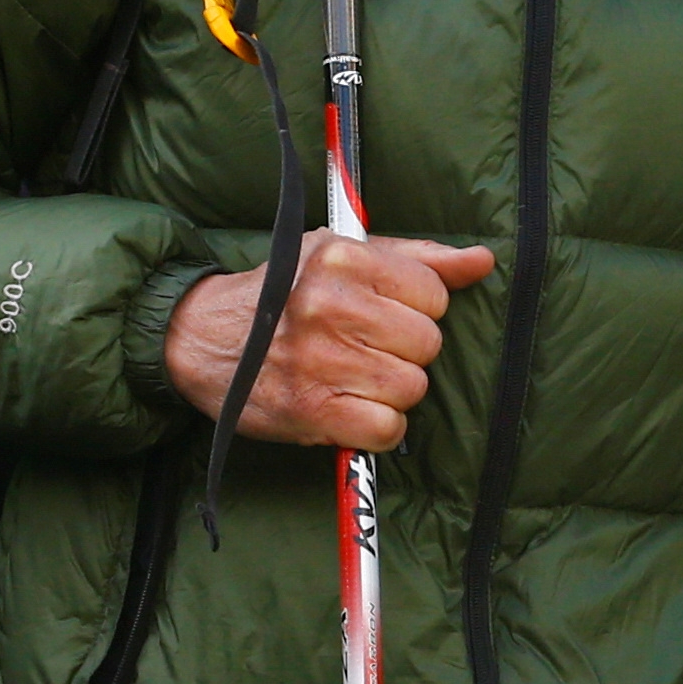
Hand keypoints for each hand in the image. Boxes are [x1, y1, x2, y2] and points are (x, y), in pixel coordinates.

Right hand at [164, 234, 495, 449]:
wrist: (201, 337)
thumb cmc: (282, 293)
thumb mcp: (341, 255)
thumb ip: (416, 258)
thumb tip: (481, 261)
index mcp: (343, 257)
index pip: (432, 292)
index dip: (417, 310)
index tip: (386, 315)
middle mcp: (331, 304)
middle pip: (426, 342)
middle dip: (406, 351)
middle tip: (369, 349)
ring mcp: (321, 359)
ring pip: (412, 387)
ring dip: (392, 391)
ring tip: (357, 378)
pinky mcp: (311, 410)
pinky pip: (388, 428)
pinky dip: (378, 427)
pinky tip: (353, 409)